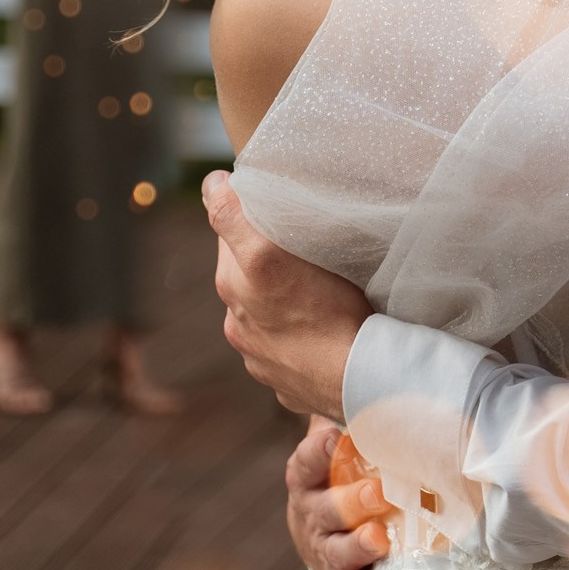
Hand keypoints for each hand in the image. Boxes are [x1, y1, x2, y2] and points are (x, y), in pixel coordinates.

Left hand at [204, 171, 371, 420]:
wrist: (359, 379)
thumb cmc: (324, 312)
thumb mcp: (269, 254)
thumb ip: (232, 218)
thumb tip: (209, 184)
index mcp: (232, 290)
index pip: (230, 236)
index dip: (250, 217)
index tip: (277, 209)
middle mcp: (238, 327)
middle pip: (248, 277)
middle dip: (267, 261)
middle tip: (303, 248)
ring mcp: (263, 361)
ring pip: (269, 317)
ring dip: (283, 303)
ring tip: (318, 294)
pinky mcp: (290, 385)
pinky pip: (291, 353)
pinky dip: (299, 340)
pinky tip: (323, 333)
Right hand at [287, 413, 394, 569]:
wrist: (326, 523)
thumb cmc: (341, 470)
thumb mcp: (340, 440)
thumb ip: (349, 415)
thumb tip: (373, 372)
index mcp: (306, 475)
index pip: (306, 461)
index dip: (318, 450)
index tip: (335, 437)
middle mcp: (310, 511)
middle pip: (325, 508)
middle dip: (350, 502)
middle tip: (377, 493)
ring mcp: (321, 545)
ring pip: (334, 548)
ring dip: (355, 545)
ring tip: (378, 540)